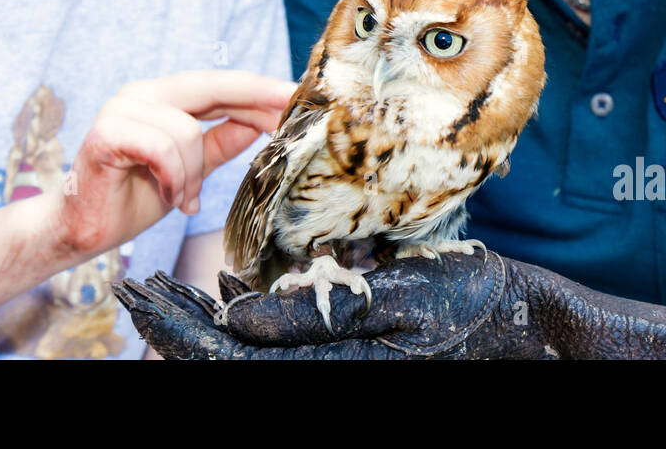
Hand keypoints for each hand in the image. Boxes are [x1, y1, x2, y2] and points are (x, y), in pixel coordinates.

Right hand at [48, 71, 294, 259]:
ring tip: (182, 197)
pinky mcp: (107, 133)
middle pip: (210, 87)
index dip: (257, 89)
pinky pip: (163, 147)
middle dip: (253, 102)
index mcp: (162, 98)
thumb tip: (256, 123)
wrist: (81, 228)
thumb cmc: (131, 196)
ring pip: (188, 131)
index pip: (218, 85)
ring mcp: (122, 109)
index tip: (296, 95)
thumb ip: (218, 144)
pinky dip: (173, 177)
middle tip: (285, 120)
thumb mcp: (190, 170)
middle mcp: (142, 94)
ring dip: (192, 174)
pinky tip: (168, 196)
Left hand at [115, 250, 665, 358]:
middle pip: (228, 365)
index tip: (132, 290)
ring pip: (251, 360)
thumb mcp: (403, 300)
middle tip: (130, 288)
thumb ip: (316, 313)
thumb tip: (235, 314)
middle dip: (174, 328)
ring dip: (203, 328)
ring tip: (167, 291)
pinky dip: (250, 325)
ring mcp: (341, 371)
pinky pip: (286, 351)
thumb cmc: (481, 309)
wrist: (534, 333)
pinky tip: (236, 295)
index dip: (172, 328)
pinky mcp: (354, 357)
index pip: (228, 361)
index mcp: (334, 371)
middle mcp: (330, 377)